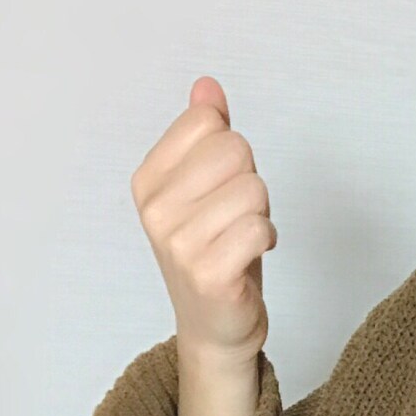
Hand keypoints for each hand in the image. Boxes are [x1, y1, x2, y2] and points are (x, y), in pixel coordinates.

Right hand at [130, 75, 276, 367]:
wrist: (217, 328)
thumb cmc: (216, 254)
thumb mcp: (208, 189)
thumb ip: (206, 136)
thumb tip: (207, 87)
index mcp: (149, 180)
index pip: (208, 122)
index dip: (232, 152)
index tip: (222, 189)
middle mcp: (155, 210)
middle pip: (235, 150)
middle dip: (251, 182)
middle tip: (237, 219)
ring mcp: (178, 243)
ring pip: (254, 189)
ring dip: (262, 213)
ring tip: (243, 240)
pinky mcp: (207, 273)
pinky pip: (260, 227)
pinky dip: (267, 239)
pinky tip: (251, 257)